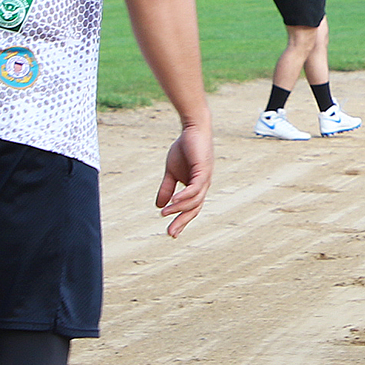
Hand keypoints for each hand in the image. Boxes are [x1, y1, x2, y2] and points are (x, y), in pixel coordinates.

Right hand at [154, 121, 215, 236]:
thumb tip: (159, 206)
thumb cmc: (184, 149)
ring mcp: (204, 179)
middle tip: (170, 233)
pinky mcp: (203, 170)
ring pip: (194, 200)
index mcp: (196, 188)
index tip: (171, 233)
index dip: (181, 220)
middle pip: (194, 209)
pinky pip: (195, 188)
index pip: (191, 209)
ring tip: (165, 213)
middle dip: (182, 221)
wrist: (192, 130)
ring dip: (179, 208)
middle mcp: (203, 186)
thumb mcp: (171, 172)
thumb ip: (167, 188)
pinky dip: (184, 196)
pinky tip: (174, 201)